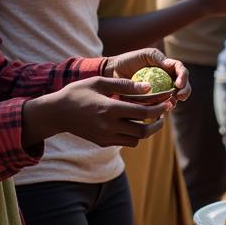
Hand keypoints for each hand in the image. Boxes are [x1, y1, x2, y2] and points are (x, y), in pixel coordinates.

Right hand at [48, 76, 172, 147]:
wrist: (56, 113)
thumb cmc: (78, 92)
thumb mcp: (100, 82)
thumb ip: (125, 84)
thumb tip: (148, 86)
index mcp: (109, 108)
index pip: (142, 112)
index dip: (159, 108)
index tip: (168, 102)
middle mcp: (108, 126)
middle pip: (143, 131)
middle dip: (158, 123)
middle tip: (164, 114)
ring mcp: (105, 137)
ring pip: (135, 140)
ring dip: (146, 130)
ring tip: (150, 119)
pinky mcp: (102, 142)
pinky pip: (124, 142)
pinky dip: (133, 135)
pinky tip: (134, 123)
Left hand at [103, 48, 190, 101]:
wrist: (112, 72)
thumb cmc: (129, 60)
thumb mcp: (145, 55)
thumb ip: (158, 58)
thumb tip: (169, 66)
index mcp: (167, 67)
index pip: (181, 71)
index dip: (183, 77)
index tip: (178, 84)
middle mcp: (166, 79)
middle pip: (183, 85)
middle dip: (185, 91)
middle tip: (180, 96)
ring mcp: (160, 90)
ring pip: (174, 97)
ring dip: (176, 101)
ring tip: (171, 104)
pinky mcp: (152, 101)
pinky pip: (161, 106)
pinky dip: (164, 108)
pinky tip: (163, 110)